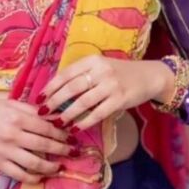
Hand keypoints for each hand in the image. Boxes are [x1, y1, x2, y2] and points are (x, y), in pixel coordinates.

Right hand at [0, 98, 72, 183]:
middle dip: (62, 150)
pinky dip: (33, 178)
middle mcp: (13, 135)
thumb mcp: (11, 104)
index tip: (71, 136)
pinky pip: (19, 174)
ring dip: (51, 166)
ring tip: (61, 167)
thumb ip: (32, 111)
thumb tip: (54, 116)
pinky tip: (42, 177)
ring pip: (35, 163)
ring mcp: (6, 151)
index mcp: (18, 117)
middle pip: (44, 145)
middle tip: (74, 152)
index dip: (62, 134)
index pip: (46, 128)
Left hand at [36, 57, 175, 132]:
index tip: (38, 98)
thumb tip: (56, 92)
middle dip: (54, 102)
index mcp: (92, 60)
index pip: (65, 74)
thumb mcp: (100, 67)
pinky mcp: (120, 99)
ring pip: (82, 102)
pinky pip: (97, 113)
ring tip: (56, 123)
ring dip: (66, 114)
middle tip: (43, 113)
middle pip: (71, 88)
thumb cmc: (120, 73)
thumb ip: (82, 76)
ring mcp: (111, 85)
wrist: (150, 76)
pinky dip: (84, 122)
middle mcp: (100, 70)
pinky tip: (75, 128)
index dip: (50, 87)